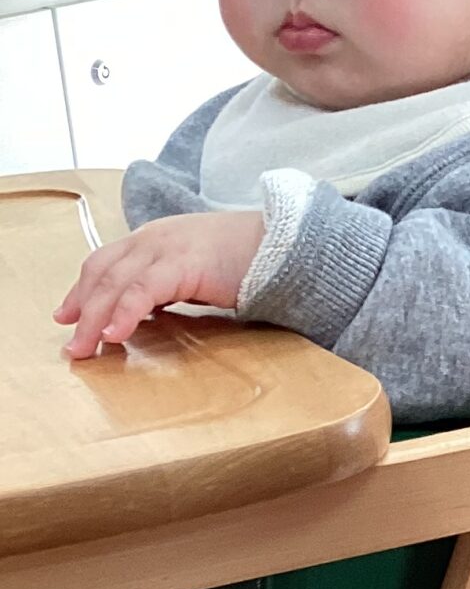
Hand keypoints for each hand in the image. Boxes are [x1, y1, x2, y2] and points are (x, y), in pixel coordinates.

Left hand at [56, 211, 265, 358]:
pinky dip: (124, 313)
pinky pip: (143, 291)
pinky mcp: (183, 263)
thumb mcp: (196, 269)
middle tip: (73, 345)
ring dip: (95, 318)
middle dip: (82, 310)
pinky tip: (115, 334)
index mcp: (155, 239)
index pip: (105, 262)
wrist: (283, 243)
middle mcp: (153, 239)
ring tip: (85, 349)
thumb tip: (148, 311)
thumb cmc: (247, 258)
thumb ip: (169, 284)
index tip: (68, 316)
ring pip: (115, 283)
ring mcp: (166, 248)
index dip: (82, 291)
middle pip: (101, 273)